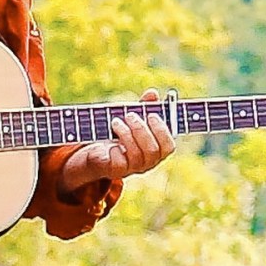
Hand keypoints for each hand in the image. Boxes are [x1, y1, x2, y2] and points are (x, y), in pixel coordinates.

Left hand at [60, 98, 175, 195]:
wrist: (97, 151)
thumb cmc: (119, 133)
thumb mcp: (131, 119)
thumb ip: (143, 107)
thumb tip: (152, 94)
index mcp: (156, 150)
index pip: (168, 146)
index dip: (162, 131)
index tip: (151, 115)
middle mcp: (147, 162)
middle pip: (153, 151)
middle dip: (141, 130)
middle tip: (130, 115)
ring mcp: (132, 168)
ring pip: (136, 155)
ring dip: (126, 134)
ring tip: (115, 121)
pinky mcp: (116, 171)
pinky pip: (120, 163)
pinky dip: (115, 149)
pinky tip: (109, 142)